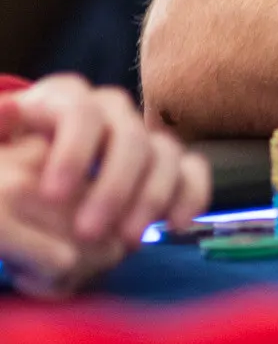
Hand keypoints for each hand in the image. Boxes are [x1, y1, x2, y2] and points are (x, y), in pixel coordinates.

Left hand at [0, 77, 209, 297]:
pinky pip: (193, 171)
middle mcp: (111, 112)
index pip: (81, 113)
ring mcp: (143, 136)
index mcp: (65, 100)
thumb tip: (9, 110)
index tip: (53, 196)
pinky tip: (174, 226)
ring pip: (165, 153)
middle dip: (113, 187)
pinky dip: (190, 195)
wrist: (31, 183)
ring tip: (126, 242)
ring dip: (150, 198)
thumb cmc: (8, 163)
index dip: (73, 153)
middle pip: (130, 136)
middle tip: (88, 233)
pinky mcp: (168, 163)